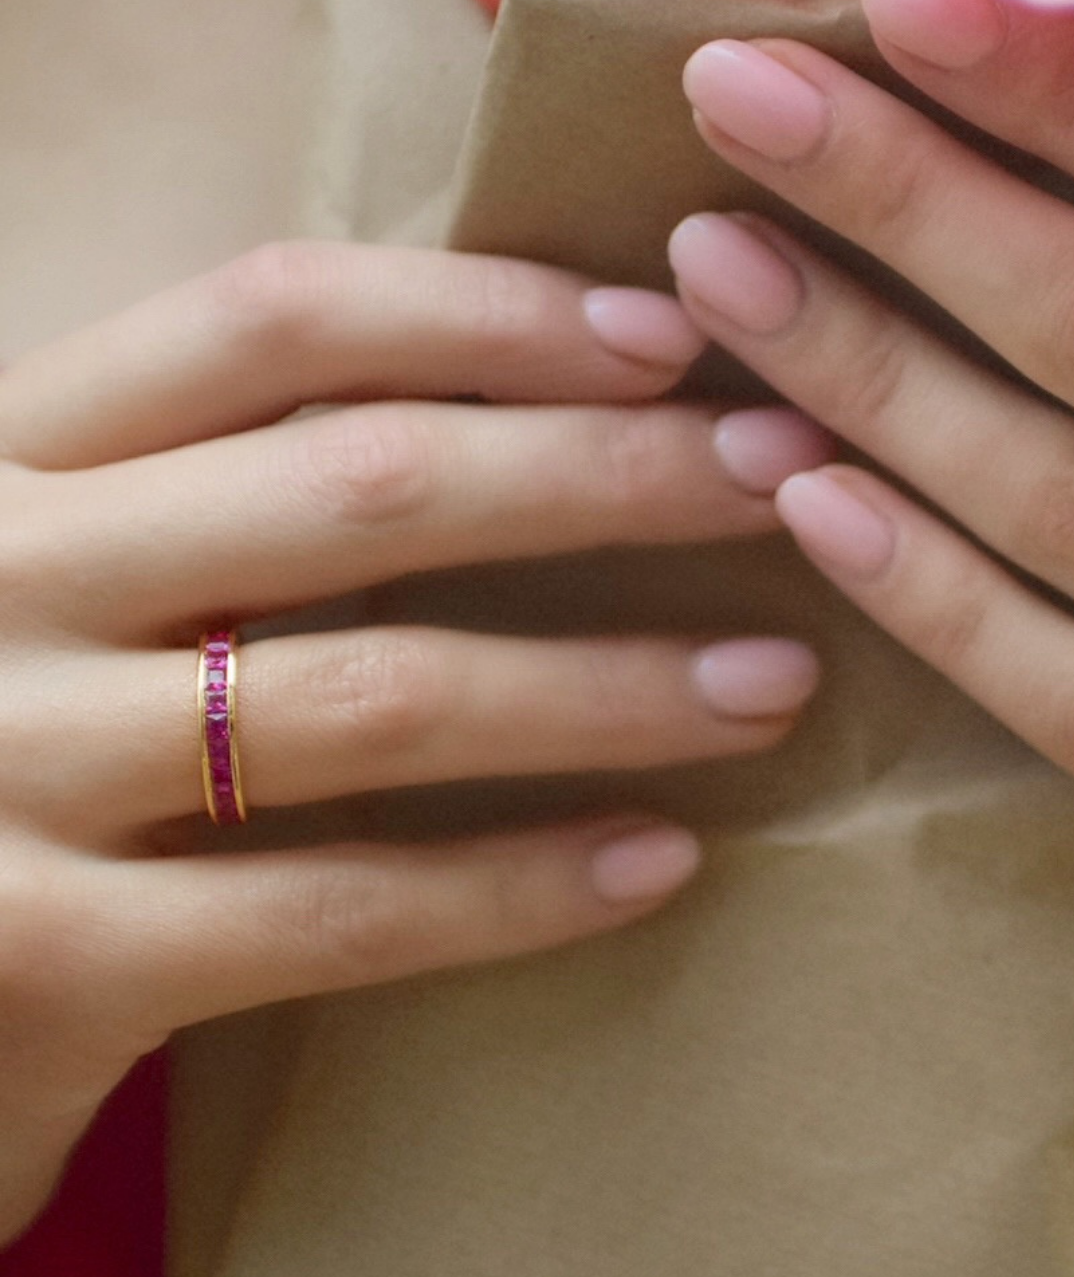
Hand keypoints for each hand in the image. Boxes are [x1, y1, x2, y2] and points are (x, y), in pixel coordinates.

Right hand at [0, 242, 830, 1243]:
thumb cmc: (13, 730)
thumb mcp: (89, 562)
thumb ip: (238, 479)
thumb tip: (556, 385)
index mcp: (18, 449)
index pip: (277, 320)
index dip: (492, 313)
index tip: (673, 333)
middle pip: (365, 485)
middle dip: (610, 472)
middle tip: (792, 474)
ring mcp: (6, 770)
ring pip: (378, 695)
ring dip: (610, 683)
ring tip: (776, 679)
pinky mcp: (43, 964)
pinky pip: (335, 910)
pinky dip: (516, 884)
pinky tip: (662, 858)